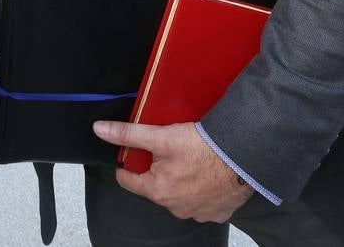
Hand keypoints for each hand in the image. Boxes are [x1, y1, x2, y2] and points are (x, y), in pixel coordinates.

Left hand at [92, 121, 252, 222]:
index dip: (127, 164)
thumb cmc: (202, 147)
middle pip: (155, 187)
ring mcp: (197, 212)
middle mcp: (175, 208)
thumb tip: (100, 130)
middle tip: (168, 151)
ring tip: (189, 160)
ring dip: (180, 181)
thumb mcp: (160, 136)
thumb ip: (128, 134)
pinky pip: (201, 202)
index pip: (128, 180)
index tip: (131, 155)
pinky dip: (201, 190)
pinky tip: (205, 174)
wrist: (242, 156)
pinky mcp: (217, 212)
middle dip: (157, 170)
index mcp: (157, 191)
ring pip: (178, 195)